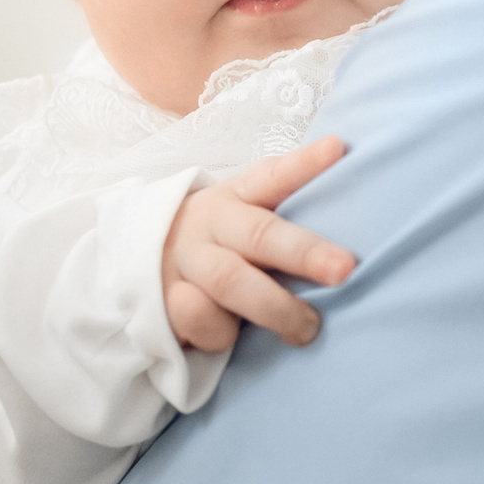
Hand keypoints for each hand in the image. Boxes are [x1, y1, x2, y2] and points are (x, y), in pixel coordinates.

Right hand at [160, 135, 355, 352]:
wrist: (138, 268)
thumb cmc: (218, 249)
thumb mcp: (244, 223)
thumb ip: (282, 224)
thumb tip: (345, 236)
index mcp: (235, 197)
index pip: (270, 176)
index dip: (304, 164)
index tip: (337, 148)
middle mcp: (211, 223)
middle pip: (259, 234)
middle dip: (304, 252)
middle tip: (345, 268)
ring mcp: (187, 261)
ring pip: (229, 279)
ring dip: (274, 306)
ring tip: (308, 328)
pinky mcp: (167, 300)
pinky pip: (199, 318)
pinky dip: (222, 330)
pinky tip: (234, 335)